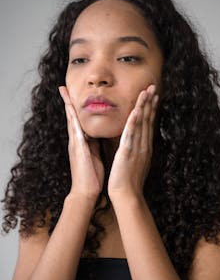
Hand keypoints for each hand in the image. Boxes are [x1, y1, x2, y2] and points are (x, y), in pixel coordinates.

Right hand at [59, 86, 103, 203]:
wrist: (86, 192)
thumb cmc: (91, 175)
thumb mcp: (94, 155)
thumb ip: (93, 144)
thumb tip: (96, 134)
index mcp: (81, 142)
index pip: (77, 121)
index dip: (75, 108)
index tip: (72, 95)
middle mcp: (75, 141)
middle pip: (71, 117)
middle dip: (67, 102)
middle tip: (63, 87)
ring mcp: (75, 144)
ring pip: (71, 120)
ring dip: (68, 106)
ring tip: (64, 92)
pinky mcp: (78, 149)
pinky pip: (75, 130)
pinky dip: (73, 119)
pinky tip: (71, 109)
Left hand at [108, 84, 158, 200]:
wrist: (127, 195)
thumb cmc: (129, 181)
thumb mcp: (136, 162)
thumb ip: (137, 150)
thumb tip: (137, 141)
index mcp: (144, 147)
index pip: (148, 124)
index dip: (151, 109)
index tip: (153, 96)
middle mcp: (144, 146)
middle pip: (147, 120)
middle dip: (150, 102)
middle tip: (153, 87)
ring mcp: (137, 149)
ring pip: (141, 124)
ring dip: (144, 107)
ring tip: (146, 92)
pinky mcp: (127, 153)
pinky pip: (130, 136)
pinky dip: (133, 123)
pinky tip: (136, 112)